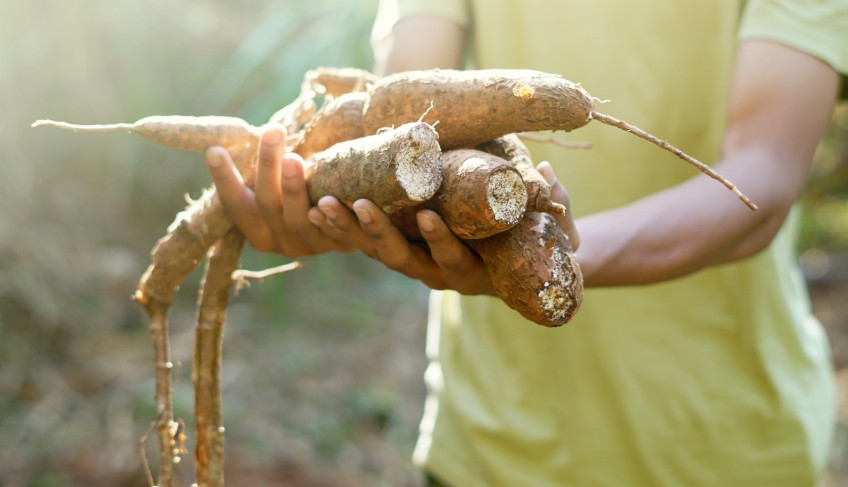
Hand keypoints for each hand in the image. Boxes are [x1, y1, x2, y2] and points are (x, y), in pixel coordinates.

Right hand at [204, 124, 356, 255]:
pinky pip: (336, 231)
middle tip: (271, 132)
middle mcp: (280, 242)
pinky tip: (331, 198)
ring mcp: (310, 246)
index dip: (224, 180)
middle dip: (267, 169)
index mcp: (258, 229)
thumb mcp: (282, 187)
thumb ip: (270, 169)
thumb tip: (256, 128)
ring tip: (293, 159)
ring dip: (294, 190)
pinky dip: (334, 216)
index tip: (214, 150)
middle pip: (267, 205)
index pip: (236, 205)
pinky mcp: (341, 245)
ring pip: (297, 220)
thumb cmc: (307, 195)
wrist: (353, 227)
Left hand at [307, 161, 577, 295]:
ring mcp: (418, 263)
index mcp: (477, 274)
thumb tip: (546, 179)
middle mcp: (440, 274)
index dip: (442, 242)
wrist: (527, 261)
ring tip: (322, 205)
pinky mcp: (401, 250)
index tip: (427, 217)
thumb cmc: (545, 243)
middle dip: (377, 235)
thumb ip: (556, 209)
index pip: (454, 262)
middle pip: (403, 261)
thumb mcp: (558, 230)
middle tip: (357, 206)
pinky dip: (342, 229)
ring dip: (348, 231)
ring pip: (377, 253)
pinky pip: (367, 244)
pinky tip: (316, 208)